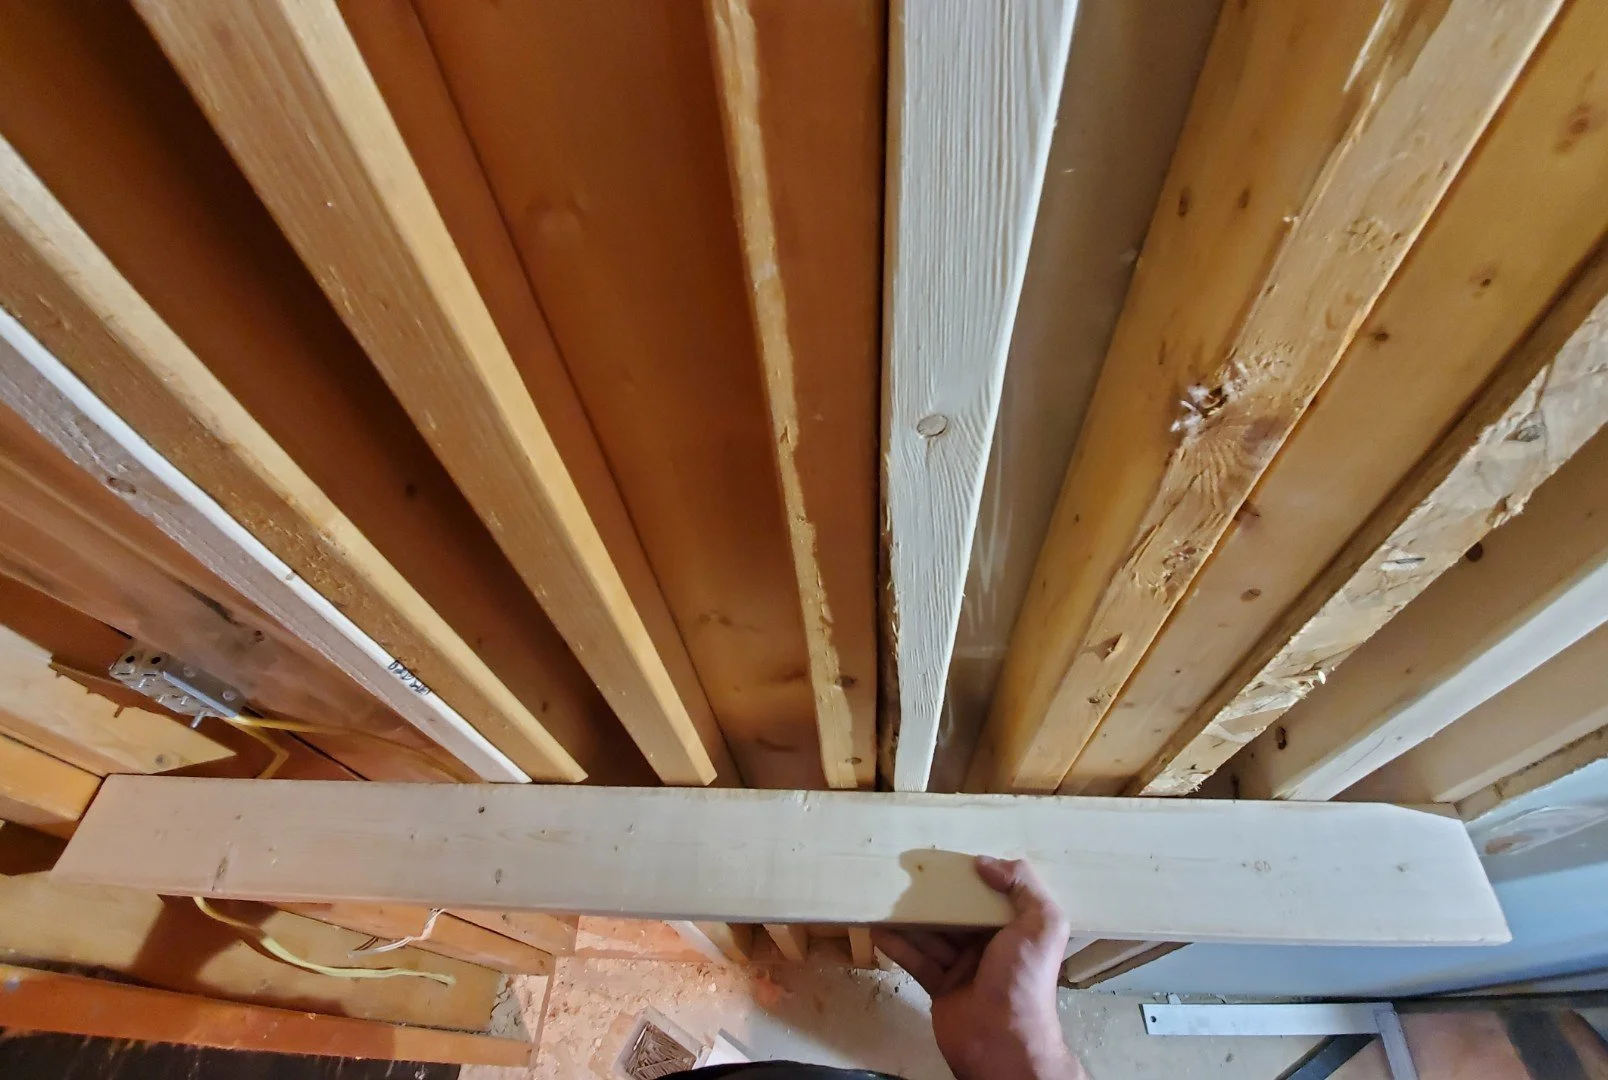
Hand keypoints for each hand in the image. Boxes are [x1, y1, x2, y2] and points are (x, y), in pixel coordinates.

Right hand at [873, 857, 1084, 1079]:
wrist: (1002, 1042)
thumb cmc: (1023, 980)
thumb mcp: (1041, 924)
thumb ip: (1023, 886)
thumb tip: (984, 862)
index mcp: (1016, 929)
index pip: (990, 895)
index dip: (969, 877)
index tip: (942, 857)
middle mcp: (990, 945)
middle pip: (957, 913)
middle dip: (934, 896)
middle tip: (904, 874)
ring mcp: (964, 967)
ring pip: (933, 934)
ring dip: (909, 917)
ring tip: (883, 896)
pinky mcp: (941, 987)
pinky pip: (917, 960)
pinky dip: (898, 945)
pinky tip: (879, 929)